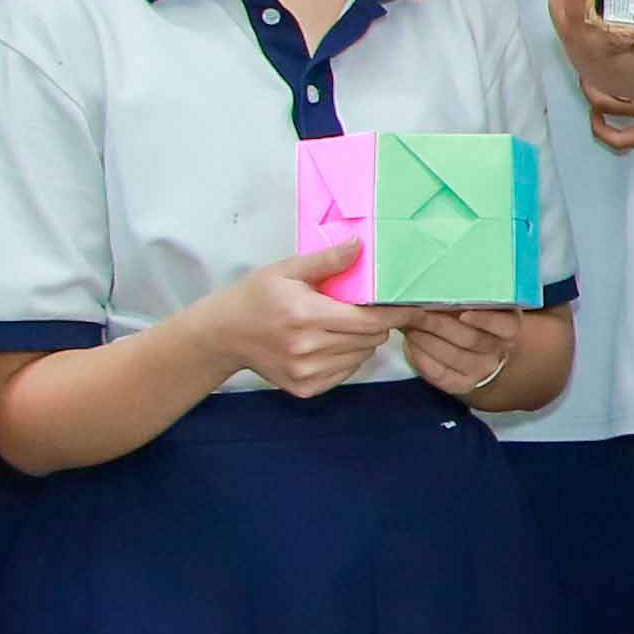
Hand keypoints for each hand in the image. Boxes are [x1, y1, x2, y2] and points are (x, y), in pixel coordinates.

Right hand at [214, 238, 402, 399]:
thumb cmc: (256, 297)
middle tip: (366, 310)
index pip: (368, 321)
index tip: (410, 306)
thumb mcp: (287, 270)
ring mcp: (306, 372)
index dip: (394, 314)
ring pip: (361, 357)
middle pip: (369, 340)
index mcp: (306, 316)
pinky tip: (329, 343)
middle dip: (376, 324)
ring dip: (362, 341)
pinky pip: (345, 372)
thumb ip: (326, 260)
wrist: (224, 334)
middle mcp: (307, 349)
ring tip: (342, 325)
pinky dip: (347, 358)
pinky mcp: (305, 388)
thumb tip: (359, 245)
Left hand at [399, 304, 527, 403]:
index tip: (463, 313)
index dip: (486, 320)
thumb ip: (462, 294)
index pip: (506, 326)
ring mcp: (482, 370)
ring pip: (453, 356)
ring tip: (409, 325)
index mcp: (508, 325)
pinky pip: (441, 374)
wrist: (468, 343)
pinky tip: (411, 344)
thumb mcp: (473, 300)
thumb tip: (436, 284)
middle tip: (416, 311)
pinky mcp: (462, 384)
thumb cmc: (465, 313)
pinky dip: (422, 358)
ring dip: (426, 339)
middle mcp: (499, 350)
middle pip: (471, 339)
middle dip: (439, 324)